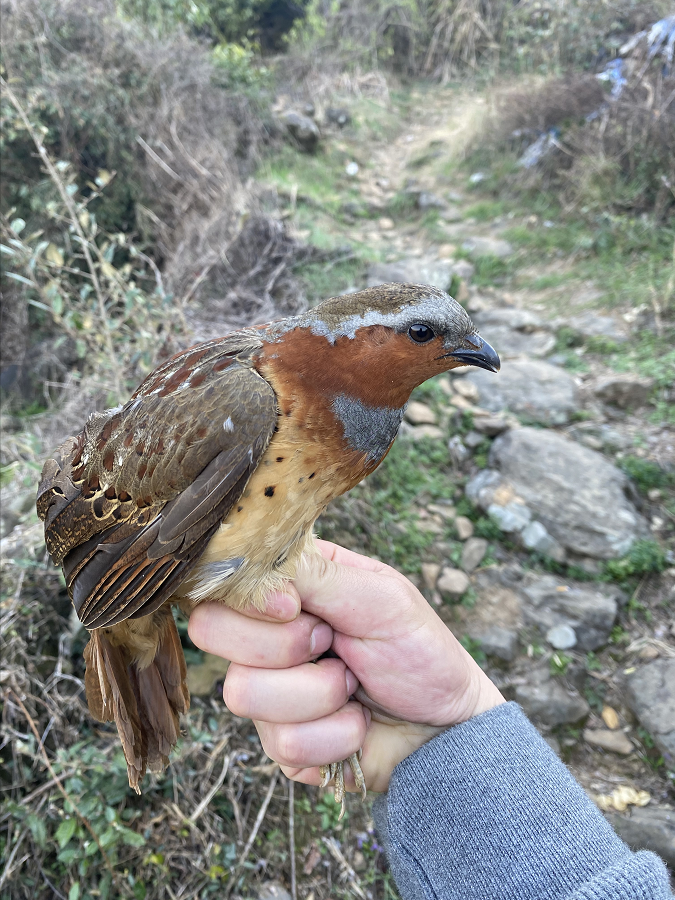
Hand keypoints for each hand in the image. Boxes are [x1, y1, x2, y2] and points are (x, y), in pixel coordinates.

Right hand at [188, 541, 503, 791]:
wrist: (447, 727)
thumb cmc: (419, 650)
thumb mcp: (380, 597)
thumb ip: (319, 576)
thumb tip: (259, 576)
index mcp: (288, 586)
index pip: (223, 581)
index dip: (251, 599)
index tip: (296, 609)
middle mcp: (266, 634)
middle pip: (211, 631)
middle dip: (285, 646)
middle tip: (333, 644)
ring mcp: (268, 689)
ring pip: (243, 692)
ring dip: (318, 694)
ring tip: (353, 686)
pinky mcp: (281, 742)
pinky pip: (283, 742)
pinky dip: (335, 734)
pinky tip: (356, 722)